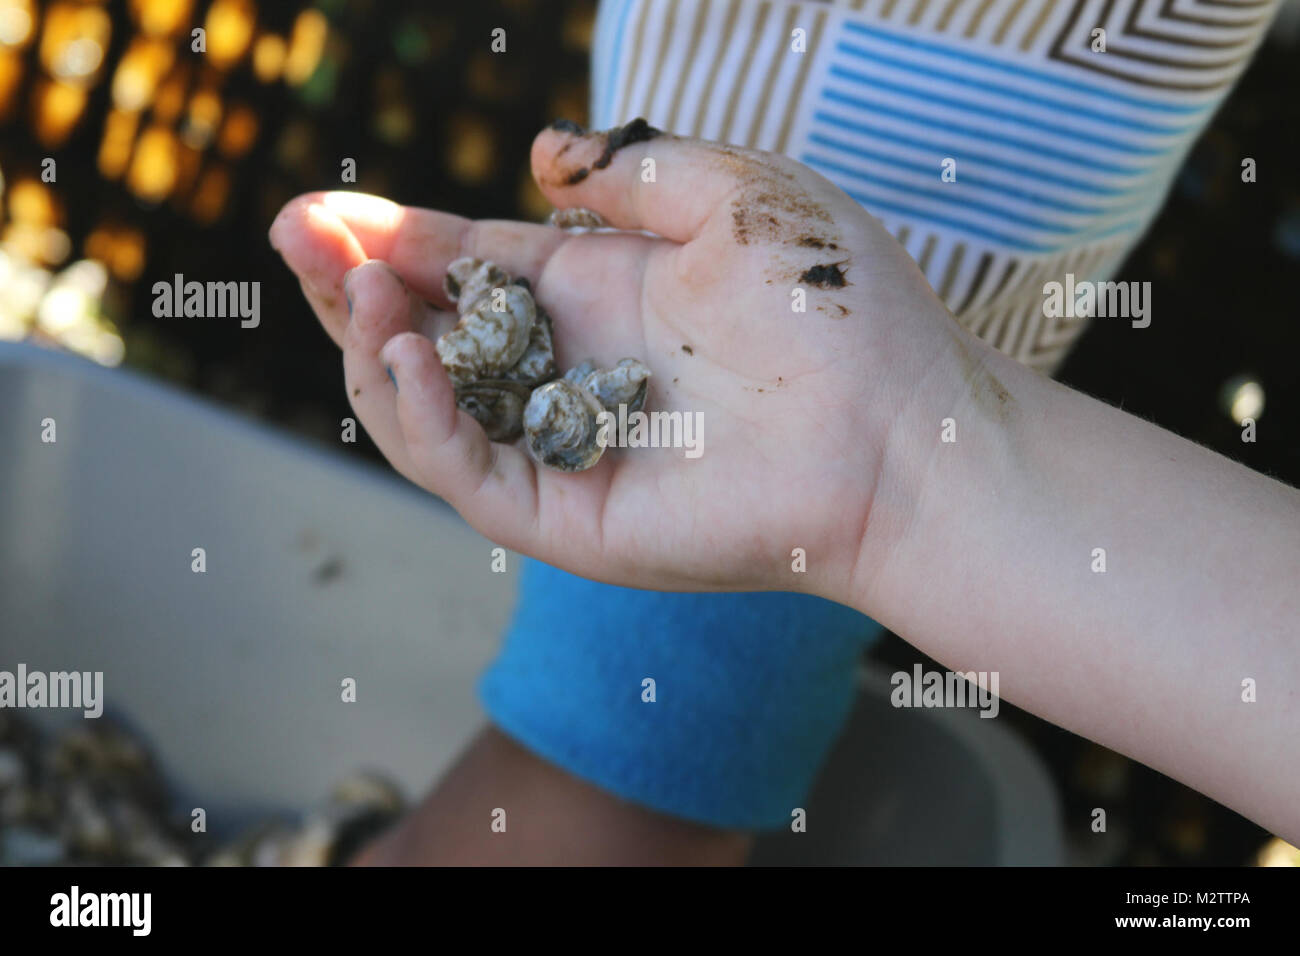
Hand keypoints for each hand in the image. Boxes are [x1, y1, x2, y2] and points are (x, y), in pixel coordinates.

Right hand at [269, 123, 966, 600]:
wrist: (900, 427)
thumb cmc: (836, 308)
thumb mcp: (732, 196)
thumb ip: (630, 173)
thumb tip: (538, 161)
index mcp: (602, 293)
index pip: (470, 266)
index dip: (395, 238)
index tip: (324, 211)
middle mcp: (570, 369)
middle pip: (430, 333)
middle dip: (353, 286)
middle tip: (295, 236)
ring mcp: (564, 446)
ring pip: (428, 408)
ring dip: (372, 345)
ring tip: (357, 285)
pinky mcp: (570, 516)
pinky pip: (469, 472)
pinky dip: (421, 419)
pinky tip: (406, 352)